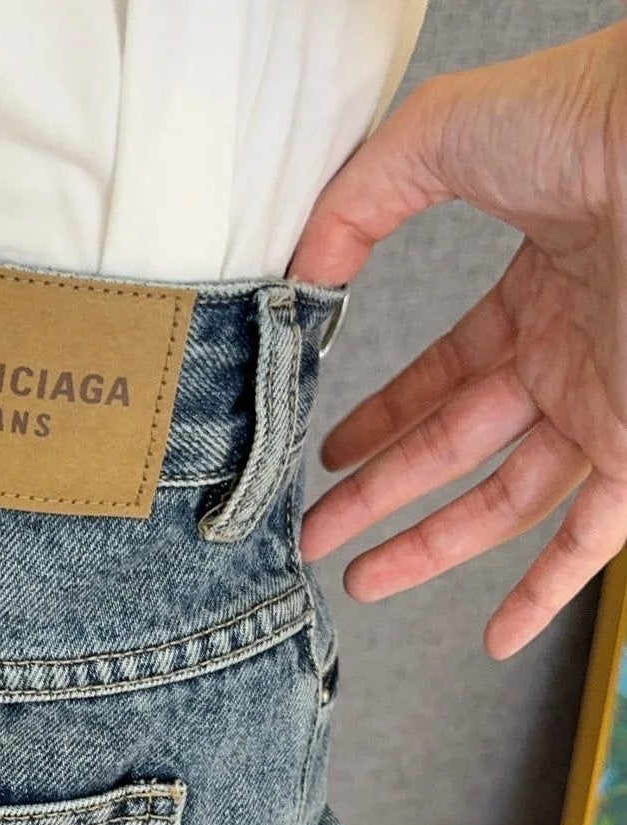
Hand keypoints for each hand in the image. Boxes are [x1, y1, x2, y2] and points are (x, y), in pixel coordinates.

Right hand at [290, 24, 626, 658]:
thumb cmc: (589, 116)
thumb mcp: (442, 138)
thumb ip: (359, 200)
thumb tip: (299, 275)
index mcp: (536, 293)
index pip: (446, 375)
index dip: (382, 419)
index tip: (330, 457)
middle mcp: (570, 356)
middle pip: (458, 449)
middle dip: (381, 496)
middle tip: (317, 535)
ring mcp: (607, 404)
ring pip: (507, 502)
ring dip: (432, 548)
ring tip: (364, 583)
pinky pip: (592, 539)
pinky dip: (544, 593)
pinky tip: (496, 637)